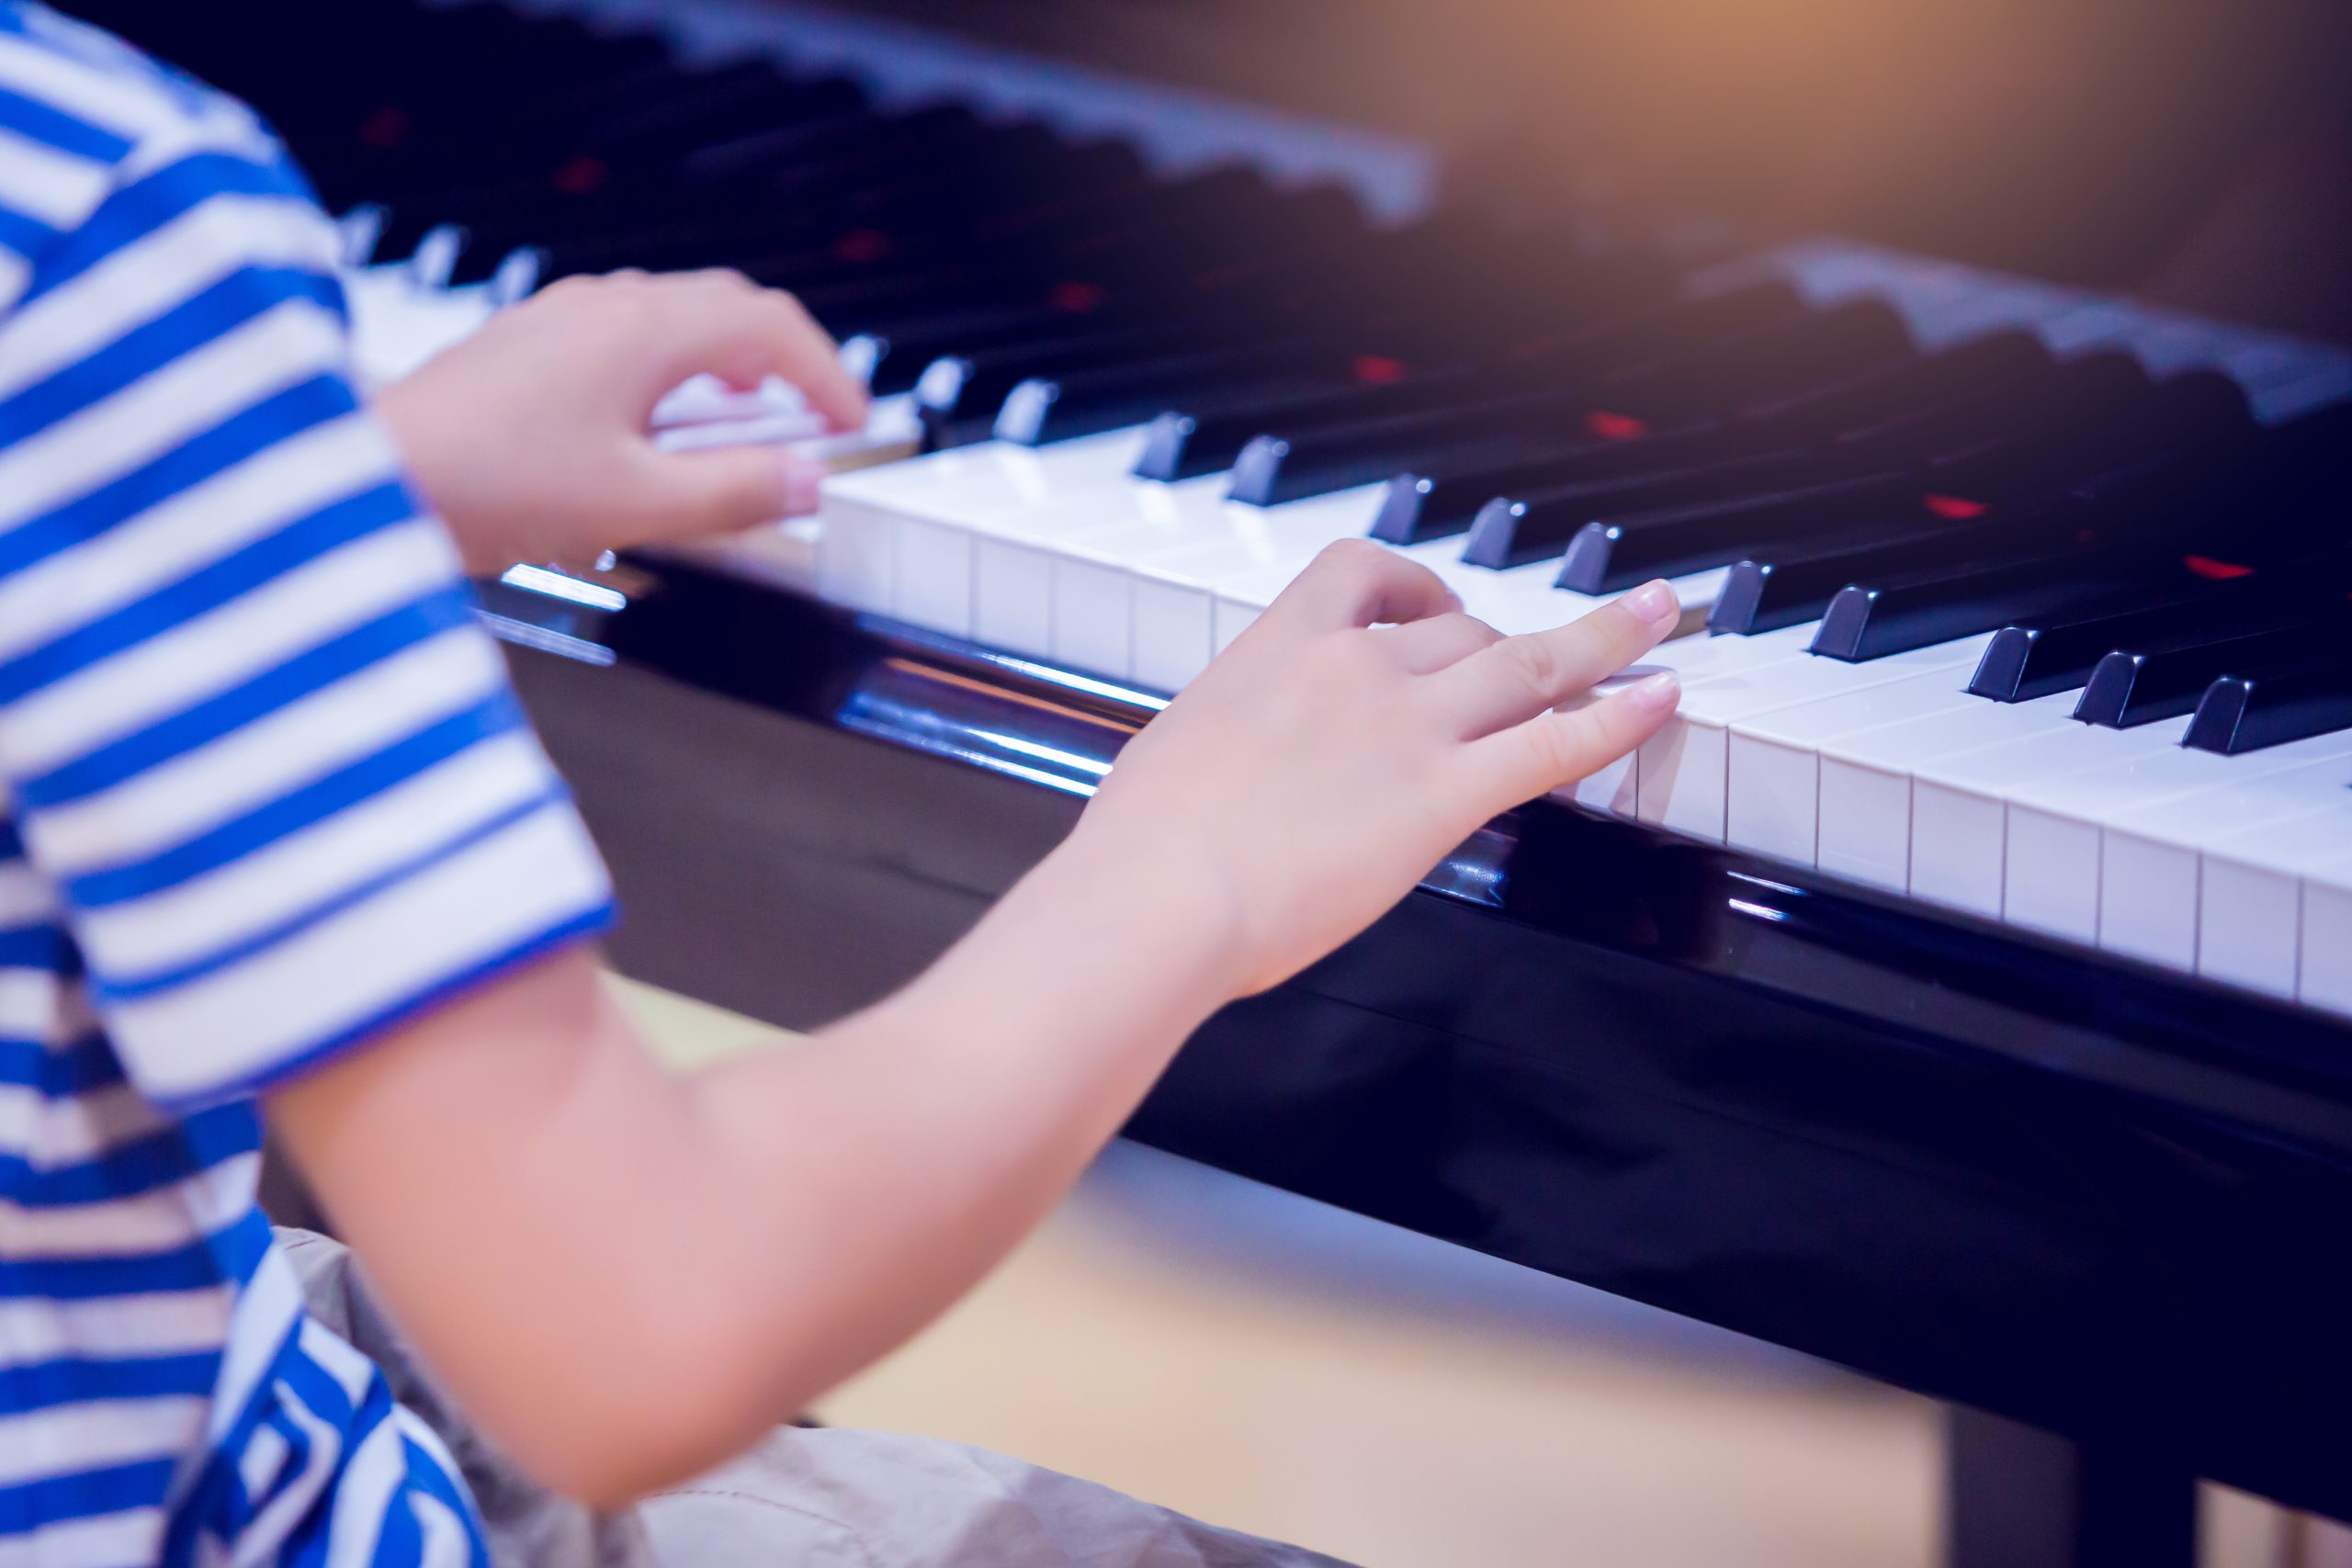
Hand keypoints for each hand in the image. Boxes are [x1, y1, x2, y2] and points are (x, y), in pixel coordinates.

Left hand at [376, 269, 868, 572]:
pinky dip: (668, 372)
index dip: (826, 374)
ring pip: (669, 318)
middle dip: (783, 358)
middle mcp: (600, 309)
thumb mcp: (635, 505)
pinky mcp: (521, 350)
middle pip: (724, 308)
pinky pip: (620, 338)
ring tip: (743, 420)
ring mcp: (555, 321)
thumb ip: (735, 494)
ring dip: (723, 363)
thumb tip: (803, 483)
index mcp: (641, 332)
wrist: (367, 479)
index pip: (769, 327)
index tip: (851, 423)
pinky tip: (655, 428)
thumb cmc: (483, 485)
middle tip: (812, 413)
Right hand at [1070, 542, 1682, 994]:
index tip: (1432, 603)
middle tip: (1543, 658)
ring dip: (1605, 637)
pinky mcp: (1444, 795)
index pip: (1360, 574)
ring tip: (1660, 619)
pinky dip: (1619, 717)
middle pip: (1457, 629)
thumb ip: (1228, 748)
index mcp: (1276, 648)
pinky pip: (1554, 742)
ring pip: (1525, 663)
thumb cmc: (1142, 849)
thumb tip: (1228, 774)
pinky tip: (1661, 700)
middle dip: (1505, 644)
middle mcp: (1352, 667)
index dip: (1411, 584)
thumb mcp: (1175, 760)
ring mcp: (1406, 726)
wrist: (1159, 894)